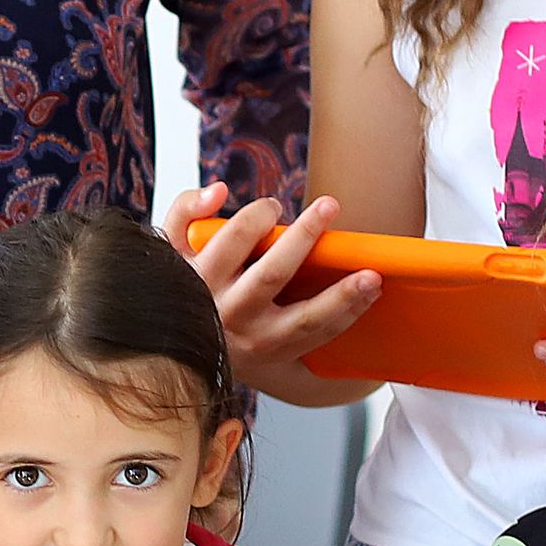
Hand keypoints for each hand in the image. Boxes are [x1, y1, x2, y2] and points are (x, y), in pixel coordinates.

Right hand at [161, 185, 380, 391]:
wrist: (196, 348)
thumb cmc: (193, 285)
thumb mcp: (174, 248)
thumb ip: (186, 210)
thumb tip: (218, 189)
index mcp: (199, 281)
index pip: (231, 240)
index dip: (256, 217)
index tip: (275, 205)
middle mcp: (227, 313)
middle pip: (271, 274)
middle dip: (304, 238)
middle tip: (329, 204)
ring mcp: (254, 340)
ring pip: (304, 318)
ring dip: (342, 295)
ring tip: (371, 274)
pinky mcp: (278, 356)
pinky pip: (317, 336)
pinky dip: (346, 315)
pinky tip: (367, 293)